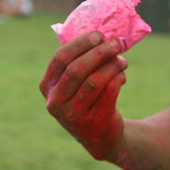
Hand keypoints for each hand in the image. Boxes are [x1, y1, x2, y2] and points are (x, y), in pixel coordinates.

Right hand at [39, 31, 127, 159]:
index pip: (60, 59)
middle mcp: (56, 102)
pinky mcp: (94, 122)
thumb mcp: (72, 83)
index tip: (99, 34)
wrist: (99, 135)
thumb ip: (78, 61)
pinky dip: (118, 79)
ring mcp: (74, 115)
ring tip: (122, 59)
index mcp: (47, 86)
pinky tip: (122, 74)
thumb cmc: (86, 98)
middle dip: (99, 53)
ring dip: (112, 65)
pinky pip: (108, 93)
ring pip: (94, 81)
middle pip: (76, 70)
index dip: (80, 44)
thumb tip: (101, 35)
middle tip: (116, 42)